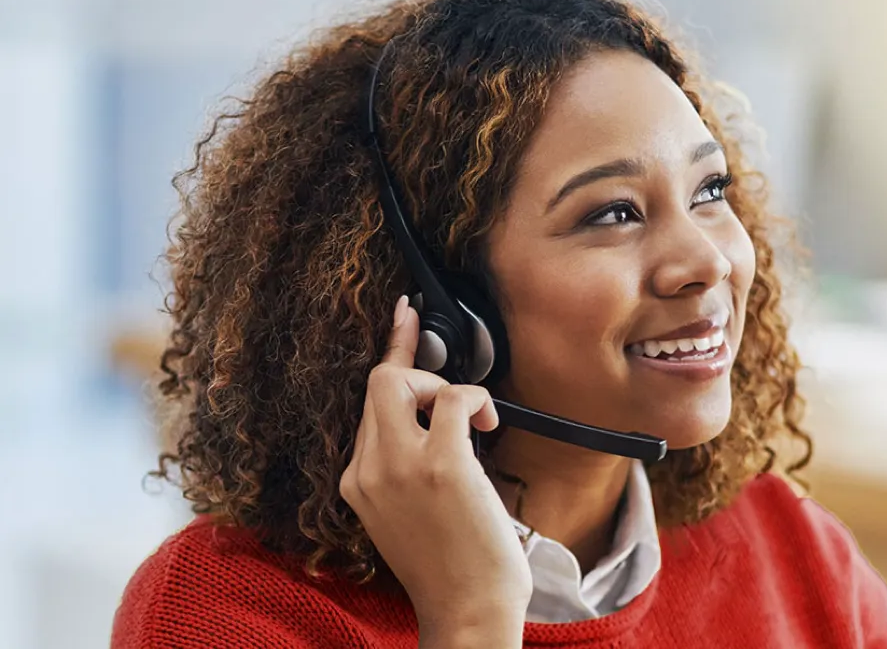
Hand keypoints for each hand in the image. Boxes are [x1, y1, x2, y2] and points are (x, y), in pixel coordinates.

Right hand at [340, 295, 530, 644]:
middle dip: (415, 364)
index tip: (403, 317)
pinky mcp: (440, 464)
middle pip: (378, 382)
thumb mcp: (406, 513)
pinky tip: (488, 423)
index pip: (364, 404)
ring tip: (473, 421)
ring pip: (401, 379)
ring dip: (444, 385)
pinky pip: (451, 397)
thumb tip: (435, 418)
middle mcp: (368, 469)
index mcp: (356, 481)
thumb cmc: (451, 568)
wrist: (467, 612)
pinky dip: (473, 398)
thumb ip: (404, 466)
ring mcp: (399, 466)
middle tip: (445, 374)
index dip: (389, 353)